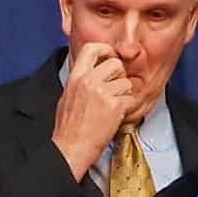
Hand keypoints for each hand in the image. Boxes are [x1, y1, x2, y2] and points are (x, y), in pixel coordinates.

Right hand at [51, 42, 136, 179]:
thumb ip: (81, 81)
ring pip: (126, 82)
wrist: (70, 148)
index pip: (92, 48)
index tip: (110, 57)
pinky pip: (130, 98)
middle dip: (119, 76)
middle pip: (116, 64)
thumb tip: (94, 71)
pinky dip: (126, 108)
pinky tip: (114, 116)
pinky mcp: (114, 105)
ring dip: (123, 95)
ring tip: (111, 107)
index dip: (106, 50)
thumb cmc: (68, 128)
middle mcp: (88, 81)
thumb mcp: (67, 96)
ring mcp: (102, 93)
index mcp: (76, 77)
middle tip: (113, 90)